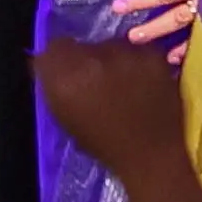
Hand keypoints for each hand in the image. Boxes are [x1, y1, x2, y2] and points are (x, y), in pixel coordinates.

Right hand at [31, 38, 195, 191]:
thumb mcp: (64, 117)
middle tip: (96, 82)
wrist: (151, 156)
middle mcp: (90, 59)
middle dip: (86, 60)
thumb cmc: (103, 144)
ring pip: (111, 45)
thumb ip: (54, 86)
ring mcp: (124, 54)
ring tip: (123, 84)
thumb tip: (49, 64)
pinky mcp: (151, 55)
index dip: (60, 61)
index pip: (53, 47)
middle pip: (82, 45)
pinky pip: (137, 50)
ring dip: (113, 60)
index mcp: (62, 77)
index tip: (68, 74)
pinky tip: (143, 84)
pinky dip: (138, 64)